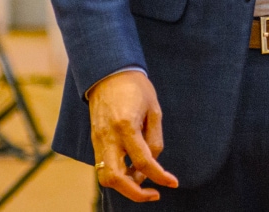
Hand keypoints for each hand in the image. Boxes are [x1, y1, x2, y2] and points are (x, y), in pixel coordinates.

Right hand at [88, 69, 177, 201]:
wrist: (108, 75)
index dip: (159, 176)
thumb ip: (154, 138)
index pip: (142, 161)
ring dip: (125, 185)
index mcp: (126, 126)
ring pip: (105, 177)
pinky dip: (118, 175)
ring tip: (145, 179)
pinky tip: (134, 170)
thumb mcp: (154, 110)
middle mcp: (108, 137)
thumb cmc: (136, 89)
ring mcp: (98, 141)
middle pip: (115, 178)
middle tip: (155, 194)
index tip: (173, 183)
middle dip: (135, 193)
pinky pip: (103, 166)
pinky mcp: (95, 142)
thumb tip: (153, 163)